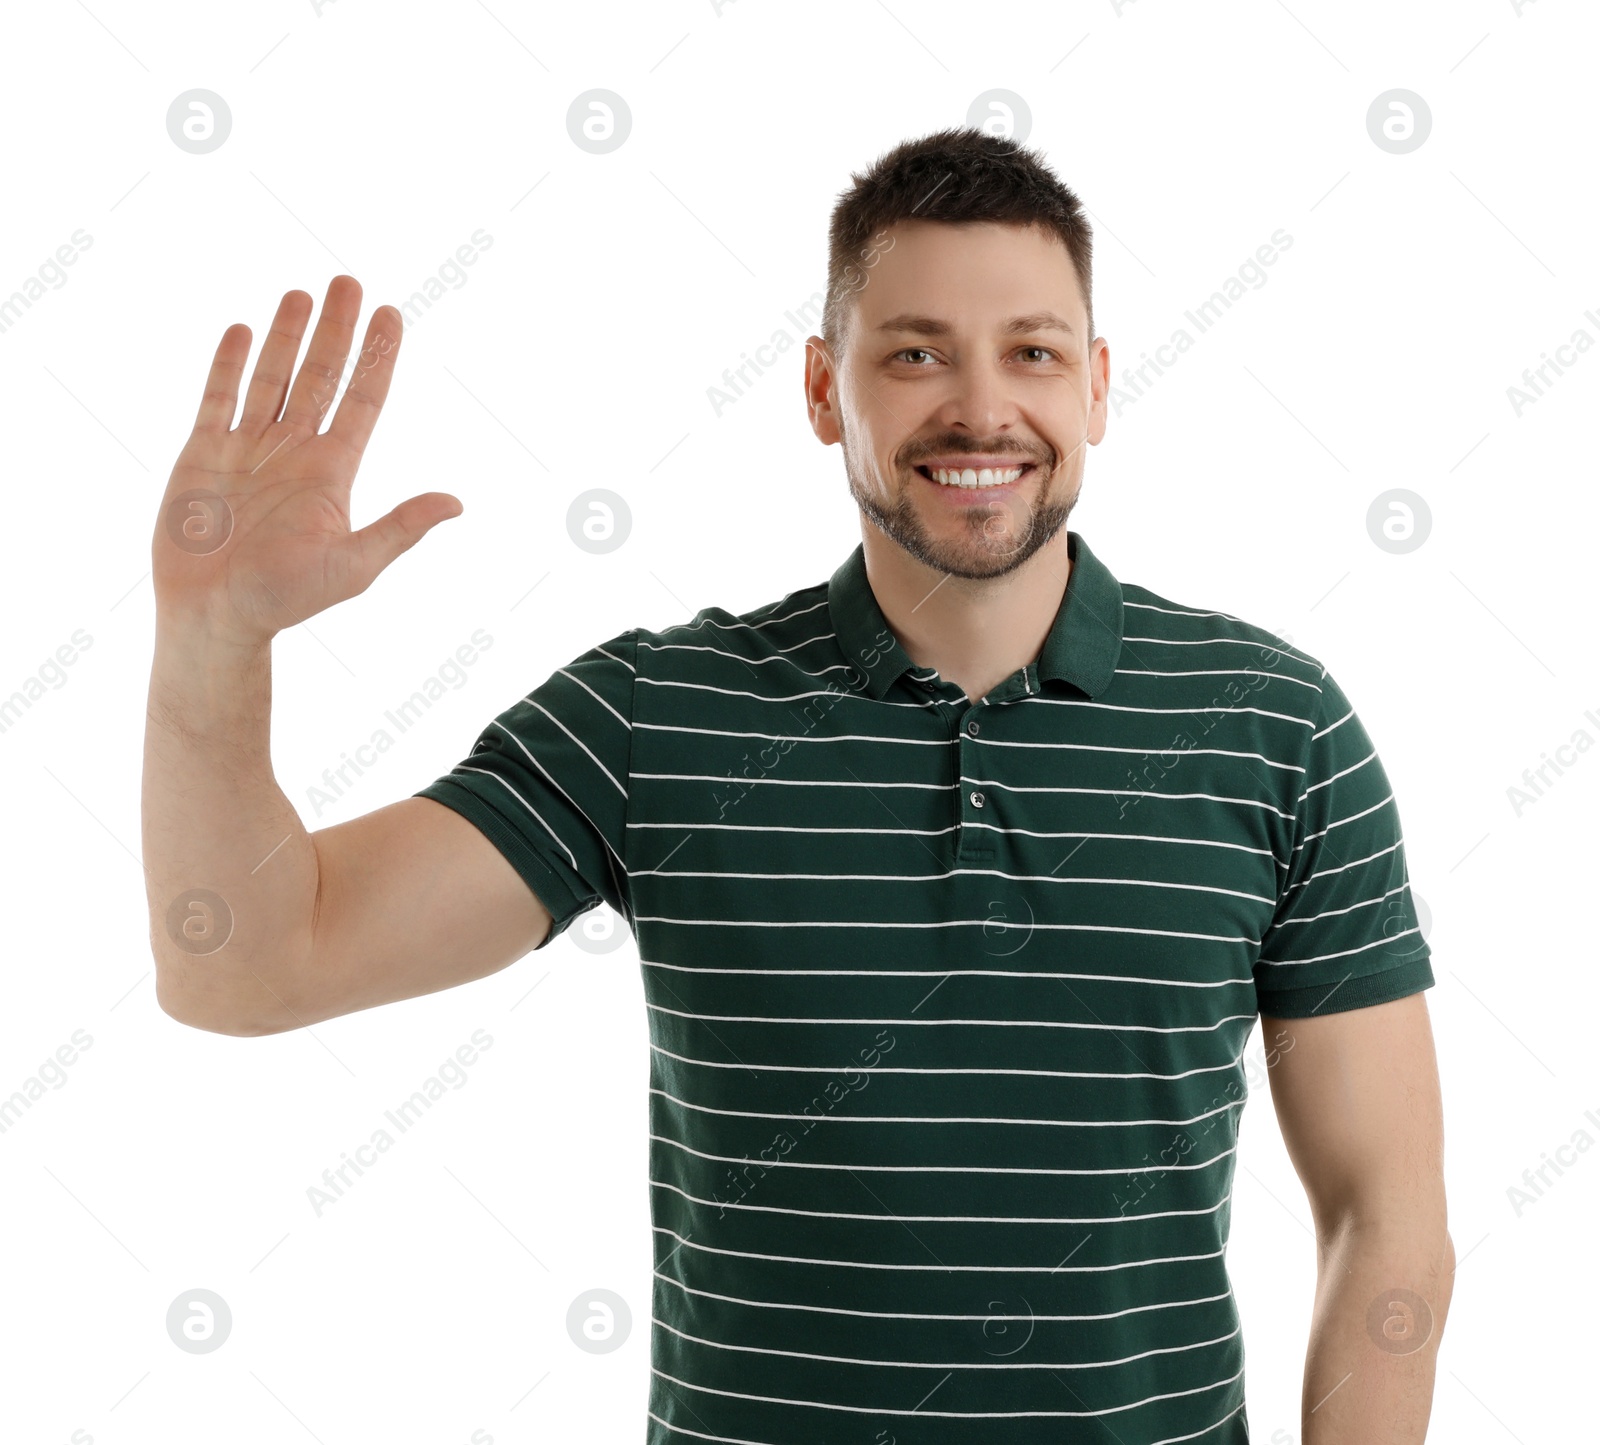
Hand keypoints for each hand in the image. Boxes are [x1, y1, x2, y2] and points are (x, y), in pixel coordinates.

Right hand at [152, 274, 461, 646]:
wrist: (214, 616)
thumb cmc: (285, 599)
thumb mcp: (353, 565)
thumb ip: (400, 528)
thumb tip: (456, 503)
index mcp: (333, 471)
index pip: (363, 399)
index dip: (377, 357)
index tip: (391, 314)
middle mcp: (295, 451)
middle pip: (321, 376)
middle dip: (336, 330)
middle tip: (349, 282)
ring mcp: (249, 448)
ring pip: (273, 377)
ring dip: (288, 336)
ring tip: (303, 293)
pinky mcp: (203, 453)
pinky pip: (219, 398)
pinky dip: (230, 364)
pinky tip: (245, 330)